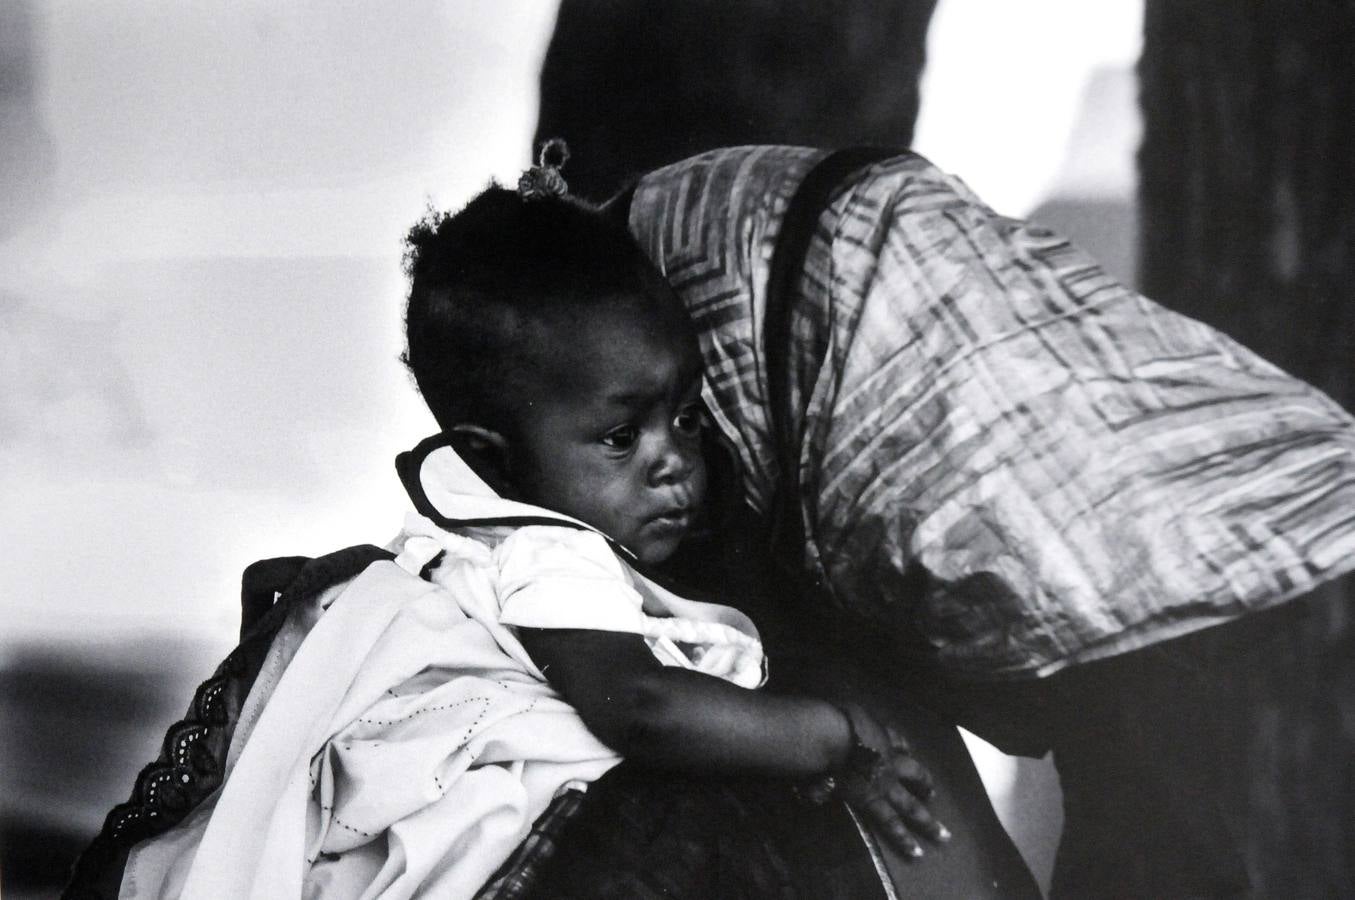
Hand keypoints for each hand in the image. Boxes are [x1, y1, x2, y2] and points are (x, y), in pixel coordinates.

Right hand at [834, 703, 949, 858]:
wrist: (834, 739)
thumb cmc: (841, 722)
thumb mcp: (858, 713)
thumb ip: (865, 722)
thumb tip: (862, 723)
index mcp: (886, 741)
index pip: (900, 744)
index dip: (905, 750)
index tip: (908, 754)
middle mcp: (892, 764)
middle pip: (916, 776)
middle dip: (926, 787)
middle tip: (934, 798)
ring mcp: (886, 786)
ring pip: (912, 806)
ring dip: (928, 822)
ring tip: (943, 837)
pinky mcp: (873, 803)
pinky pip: (891, 823)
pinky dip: (903, 838)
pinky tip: (915, 851)